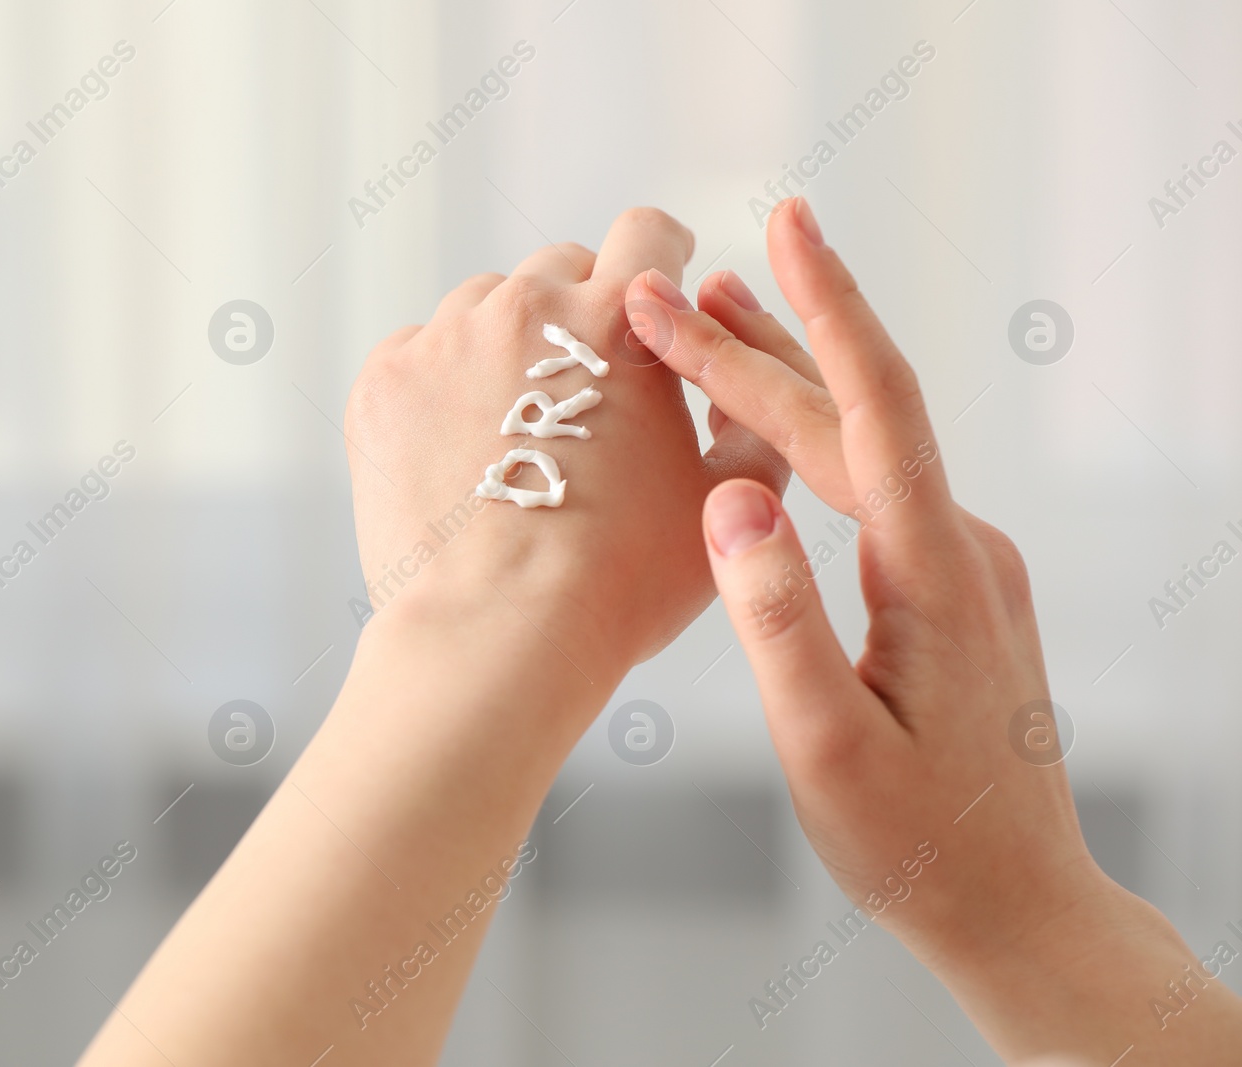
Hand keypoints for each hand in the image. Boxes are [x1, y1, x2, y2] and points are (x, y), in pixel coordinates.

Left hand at [344, 207, 785, 683]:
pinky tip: (460, 450)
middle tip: (584, 395)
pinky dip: (440, 385)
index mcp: (619, 321)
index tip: (649, 294)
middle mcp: (526, 307)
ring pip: (484, 307)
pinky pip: (419, 350)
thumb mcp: (725, 498)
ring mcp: (444, 338)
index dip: (657, 261)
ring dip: (505, 347)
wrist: (497, 635)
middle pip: (560, 269)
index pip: (647, 234)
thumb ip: (746, 412)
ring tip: (515, 433)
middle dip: (579, 315)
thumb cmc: (618, 582)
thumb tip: (740, 366)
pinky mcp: (385, 381)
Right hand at [626, 198, 1241, 1061]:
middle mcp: (959, 548)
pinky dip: (808, 439)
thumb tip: (730, 499)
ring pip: (862, 446)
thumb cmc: (916, 844)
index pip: (875, 410)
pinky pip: (872, 486)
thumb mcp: (828, 746)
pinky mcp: (946, 586)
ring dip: (786, 379)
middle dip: (754, 349)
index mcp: (935, 574)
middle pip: (852, 418)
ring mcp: (959, 563)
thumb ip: (779, 619)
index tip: (785, 227)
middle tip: (664, 296)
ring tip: (714, 313)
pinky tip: (766, 428)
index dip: (825, 311)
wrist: (1015, 905)